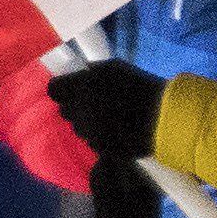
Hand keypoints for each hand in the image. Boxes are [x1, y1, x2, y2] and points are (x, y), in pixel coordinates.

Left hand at [44, 58, 166, 176]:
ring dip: (89, 122)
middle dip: (76, 106)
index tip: (73, 88)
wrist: (162, 117)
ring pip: (80, 127)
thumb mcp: (114, 67)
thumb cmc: (139, 86)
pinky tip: (119, 130)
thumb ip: (91, 71)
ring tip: (111, 117)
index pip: (53, 90)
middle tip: (95, 102)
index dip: (62, 88)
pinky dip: (102, 136)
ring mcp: (90, 134)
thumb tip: (81, 75)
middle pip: (65, 111)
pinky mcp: (101, 150)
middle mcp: (79, 113)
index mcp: (79, 89)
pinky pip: (94, 141)